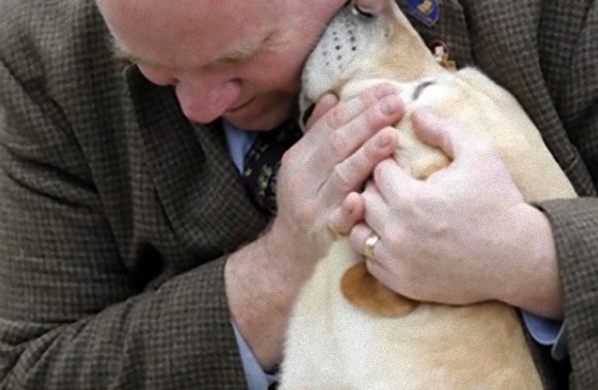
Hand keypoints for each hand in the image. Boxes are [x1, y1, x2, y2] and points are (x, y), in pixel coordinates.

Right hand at [266, 84, 404, 281]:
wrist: (288, 249)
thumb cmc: (304, 200)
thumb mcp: (304, 164)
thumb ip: (317, 132)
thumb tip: (332, 97)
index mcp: (299, 157)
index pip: (330, 123)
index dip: (359, 104)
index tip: (386, 90)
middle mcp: (302, 178)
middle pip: (337, 144)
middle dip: (368, 121)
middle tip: (396, 104)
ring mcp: (312, 206)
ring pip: (340, 176)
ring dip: (366, 155)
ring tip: (391, 136)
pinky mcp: (322, 233)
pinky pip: (337, 220)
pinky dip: (349, 209)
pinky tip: (362, 198)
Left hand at [344, 110, 560, 314]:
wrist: (518, 258)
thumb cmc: (499, 203)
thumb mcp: (479, 155)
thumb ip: (443, 130)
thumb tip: (414, 112)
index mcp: (411, 200)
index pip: (376, 170)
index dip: (387, 163)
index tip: (401, 164)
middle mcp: (397, 233)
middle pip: (363, 199)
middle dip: (376, 188)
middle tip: (395, 185)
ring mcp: (397, 261)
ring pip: (358, 232)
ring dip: (368, 218)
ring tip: (389, 211)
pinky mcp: (400, 283)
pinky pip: (369, 261)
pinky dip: (376, 247)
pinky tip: (395, 236)